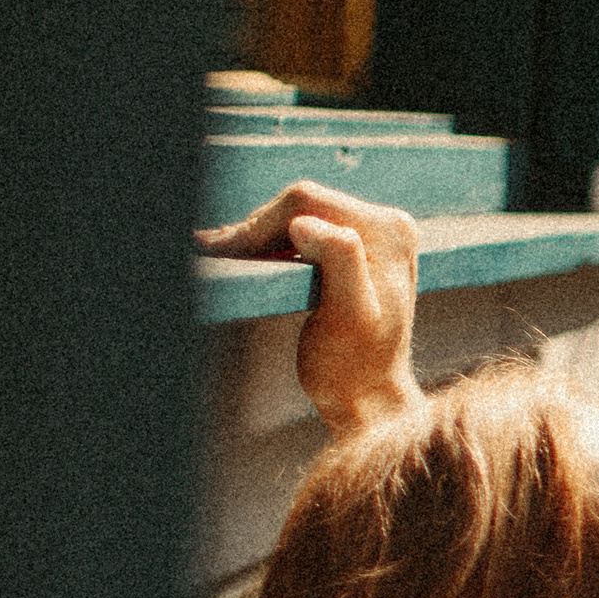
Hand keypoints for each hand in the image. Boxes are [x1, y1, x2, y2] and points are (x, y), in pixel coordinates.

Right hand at [195, 181, 420, 433]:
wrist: (369, 395)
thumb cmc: (353, 365)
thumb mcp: (349, 318)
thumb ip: (339, 262)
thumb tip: (304, 224)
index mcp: (389, 230)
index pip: (307, 202)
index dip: (259, 223)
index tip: (220, 250)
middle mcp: (389, 223)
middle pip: (302, 204)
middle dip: (256, 229)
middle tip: (209, 250)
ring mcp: (375, 233)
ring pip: (298, 215)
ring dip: (259, 236)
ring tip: (218, 252)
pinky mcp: (358, 247)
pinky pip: (305, 231)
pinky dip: (272, 244)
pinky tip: (242, 256)